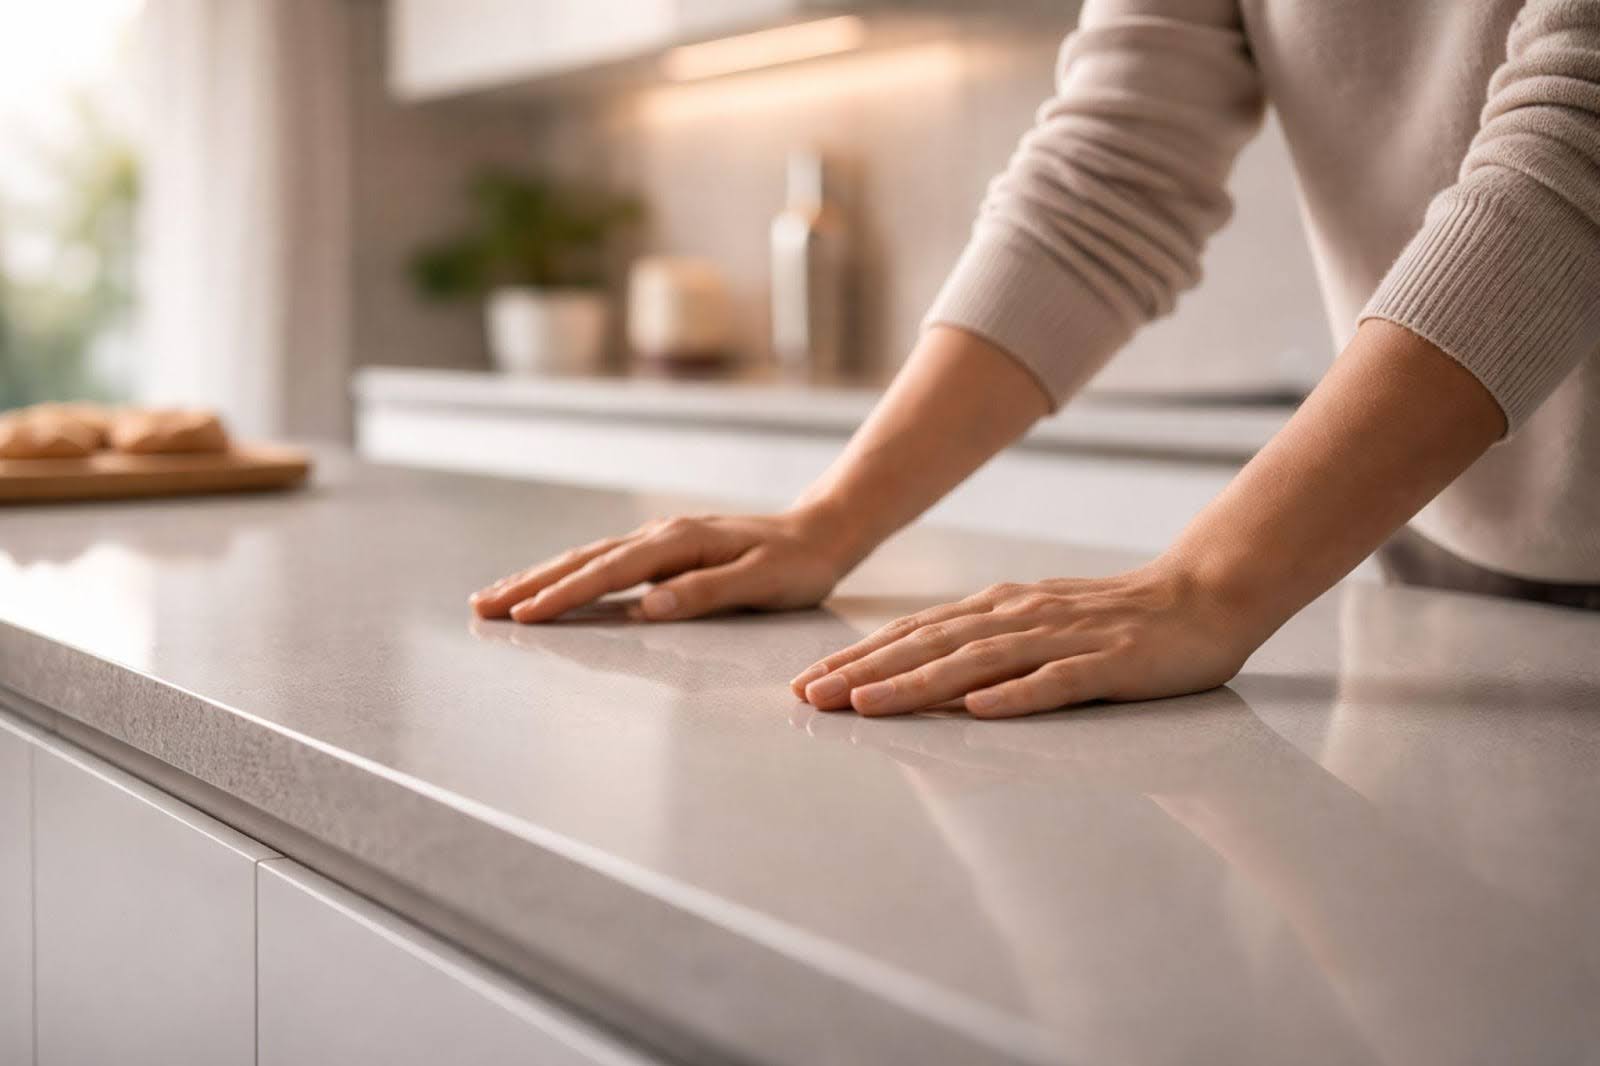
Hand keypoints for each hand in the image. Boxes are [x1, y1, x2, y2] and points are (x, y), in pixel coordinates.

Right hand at [471, 508, 850, 622]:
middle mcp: (661, 535)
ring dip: (539, 578)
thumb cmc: (797, 564)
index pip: (610, 572)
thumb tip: (649, 605)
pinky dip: (569, 574)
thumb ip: (705, 593)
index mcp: (679, 542)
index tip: (525, 615)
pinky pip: (604, 562)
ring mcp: (658, 539)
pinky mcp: (662, 549)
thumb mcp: (762, 581)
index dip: (565, 595)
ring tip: (496, 598)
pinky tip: (547, 586)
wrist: (820, 532)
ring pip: (587, 558)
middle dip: (530, 585)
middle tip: (481, 608)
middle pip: (583, 561)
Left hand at [788, 562, 1268, 718]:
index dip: (857, 658)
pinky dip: (1016, 696)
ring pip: (978, 662)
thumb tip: (915, 676)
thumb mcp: (1035, 625)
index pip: (913, 633)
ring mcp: (1063, 638)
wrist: (1202, 597)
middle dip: (865, 673)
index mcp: (998, 608)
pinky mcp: (1109, 663)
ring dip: (919, 683)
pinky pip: (1057, 683)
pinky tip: (979, 712)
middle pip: (930, 645)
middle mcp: (1019, 616)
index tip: (806, 684)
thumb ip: (980, 644)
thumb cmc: (1113, 621)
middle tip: (811, 699)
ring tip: (869, 706)